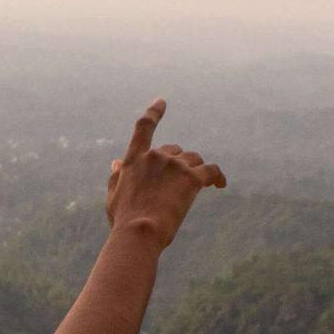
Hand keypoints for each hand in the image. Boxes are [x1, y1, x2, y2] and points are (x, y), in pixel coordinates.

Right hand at [103, 98, 224, 247]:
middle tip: (179, 184)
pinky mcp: (192, 179)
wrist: (140, 232)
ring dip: (197, 170)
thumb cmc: (123, 219)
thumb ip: (116, 176)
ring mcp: (175, 166)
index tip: (162, 101)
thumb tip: (115, 162)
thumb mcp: (113, 196)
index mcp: (134, 159)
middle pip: (175, 150)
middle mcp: (155, 156)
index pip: (144, 127)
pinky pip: (212, 171)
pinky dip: (218, 176)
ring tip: (199, 187)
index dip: (154, 112)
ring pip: (194, 160)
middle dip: (179, 163)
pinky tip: (220, 185)